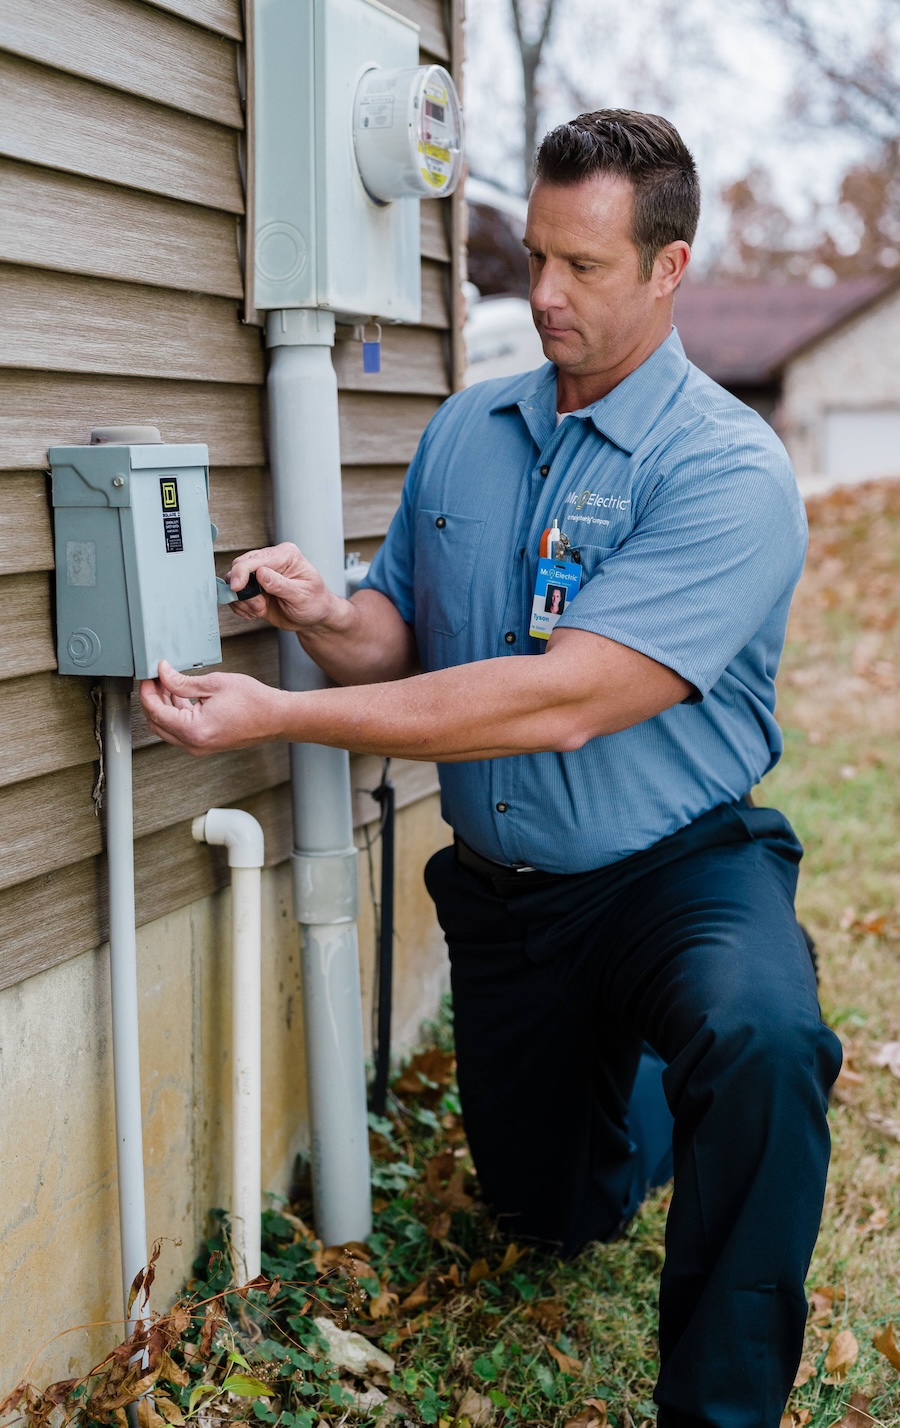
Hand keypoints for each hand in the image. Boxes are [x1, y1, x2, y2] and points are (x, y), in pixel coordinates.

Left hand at [139, 660, 287, 755]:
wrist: (276, 718)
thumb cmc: (254, 702)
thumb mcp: (214, 683)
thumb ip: (183, 681)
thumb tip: (163, 673)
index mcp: (194, 730)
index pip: (156, 711)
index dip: (148, 692)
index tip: (148, 677)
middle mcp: (194, 744)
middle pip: (156, 723)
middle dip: (153, 700)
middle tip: (157, 679)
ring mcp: (199, 747)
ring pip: (167, 728)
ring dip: (164, 707)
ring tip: (170, 684)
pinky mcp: (205, 745)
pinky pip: (180, 731)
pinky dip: (176, 714)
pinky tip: (181, 696)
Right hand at [226, 543, 345, 632]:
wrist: (314, 617)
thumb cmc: (314, 603)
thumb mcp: (301, 595)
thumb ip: (280, 584)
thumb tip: (261, 573)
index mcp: (285, 555)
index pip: (255, 558)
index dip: (241, 572)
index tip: (236, 588)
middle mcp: (271, 560)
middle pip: (239, 566)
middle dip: (244, 590)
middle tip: (259, 607)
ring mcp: (260, 574)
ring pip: (233, 581)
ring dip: (242, 600)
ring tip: (260, 610)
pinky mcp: (253, 587)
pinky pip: (236, 594)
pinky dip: (241, 606)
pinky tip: (255, 613)